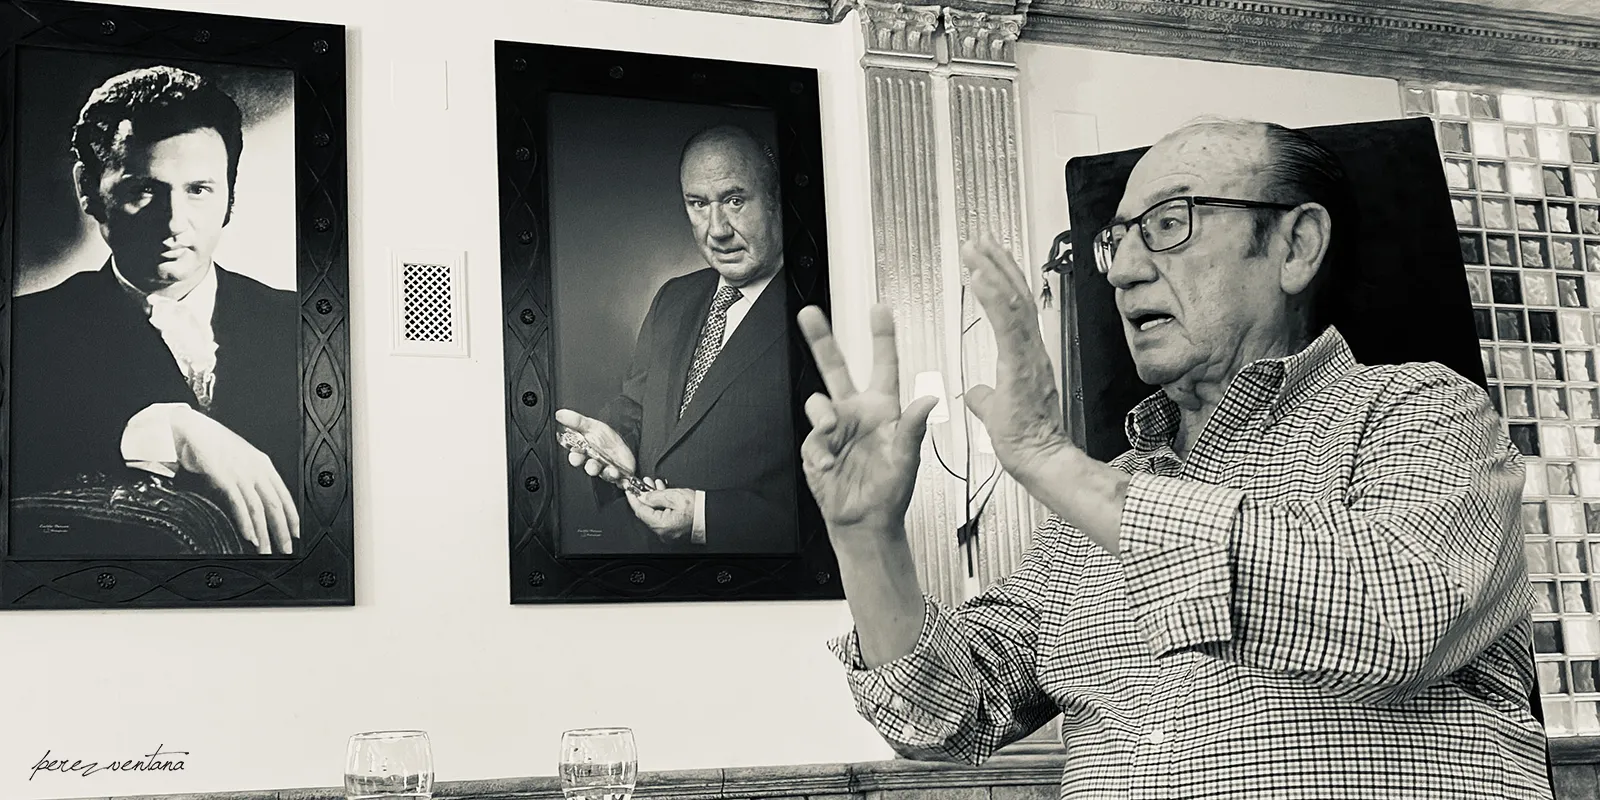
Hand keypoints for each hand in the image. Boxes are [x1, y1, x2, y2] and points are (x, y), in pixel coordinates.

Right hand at [169, 406, 299, 554]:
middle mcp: (256, 469)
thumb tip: (255, 504)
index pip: (284, 495)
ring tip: (266, 551)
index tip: (296, 534)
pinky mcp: (224, 477)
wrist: (191, 428)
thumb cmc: (213, 446)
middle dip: (282, 531)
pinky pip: (239, 504)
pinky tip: (250, 537)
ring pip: (259, 508)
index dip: (292, 517)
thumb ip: (249, 479)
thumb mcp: (239, 461)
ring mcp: (241, 473)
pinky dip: (246, 522)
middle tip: (286, 550)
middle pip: (275, 505)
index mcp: (263, 465)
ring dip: (264, 533)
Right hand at [554, 408, 636, 483]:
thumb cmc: (605, 438)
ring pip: (605, 474)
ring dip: (608, 473)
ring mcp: (607, 469)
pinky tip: (621, 475)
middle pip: (590, 467)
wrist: (624, 445)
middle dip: (591, 467)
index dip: (575, 458)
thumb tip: (559, 414)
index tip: (576, 456)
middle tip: (592, 466)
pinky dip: (621, 478)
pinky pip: (620, 480)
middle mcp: (595, 462)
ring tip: (611, 470)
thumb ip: (575, 421)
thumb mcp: (591, 425)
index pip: (577, 456)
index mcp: (586, 451)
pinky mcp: (619, 474)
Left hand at [626, 480, 694, 542]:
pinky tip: (662, 494)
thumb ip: (654, 496)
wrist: (714, 515)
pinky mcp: (673, 531)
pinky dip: (661, 506)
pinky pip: (662, 517)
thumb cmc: (699, 508)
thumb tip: (643, 496)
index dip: (633, 498)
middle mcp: (662, 532)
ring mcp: (668, 533)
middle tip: (643, 483)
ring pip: (654, 514)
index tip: (629, 490)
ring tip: (654, 485)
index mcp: (661, 525)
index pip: (640, 511)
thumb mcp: (674, 496)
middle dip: (645, 496)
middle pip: (647, 512)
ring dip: (654, 499)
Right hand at [796, 304, 938, 539]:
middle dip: (821, 339)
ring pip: (818, 401)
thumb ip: (914, 428)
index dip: (881, 336)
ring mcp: (834, 428)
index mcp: (883, 409)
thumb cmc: (890, 491)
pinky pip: (811, 437)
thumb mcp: (908, 460)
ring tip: (831, 430)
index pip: (883, 365)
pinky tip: (828, 464)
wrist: (864, 521)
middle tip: (809, 314)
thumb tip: (929, 400)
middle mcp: (856, 412)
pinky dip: (819, 449)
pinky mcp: (815, 446)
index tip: (879, 309)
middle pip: (835, 367)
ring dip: (823, 414)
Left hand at [961, 233, 1073, 482]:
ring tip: (975, 248)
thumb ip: (987, 398)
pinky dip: (992, 296)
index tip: (990, 259)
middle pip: (1016, 296)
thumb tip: (976, 393)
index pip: (1015, 310)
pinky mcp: (1021, 365)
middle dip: (998, 264)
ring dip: (992, 271)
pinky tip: (978, 276)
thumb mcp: (997, 413)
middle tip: (981, 240)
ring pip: (1013, 302)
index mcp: (1026, 358)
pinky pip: (1006, 323)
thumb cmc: (1026, 442)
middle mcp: (1032, 351)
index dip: (1003, 280)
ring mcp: (1029, 356)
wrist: (1040, 461)